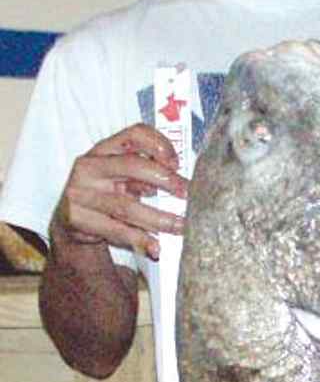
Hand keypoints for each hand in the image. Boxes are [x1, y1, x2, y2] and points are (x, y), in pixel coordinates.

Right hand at [52, 124, 188, 261]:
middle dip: (165, 179)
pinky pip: (114, 229)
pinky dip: (138, 239)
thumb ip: (144, 175)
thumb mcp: (122, 178)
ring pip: (125, 205)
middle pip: (131, 166)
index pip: (134, 134)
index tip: (177, 163)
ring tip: (180, 226)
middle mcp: (90, 166)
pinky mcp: (77, 218)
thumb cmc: (106, 193)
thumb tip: (179, 185)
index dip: (159, 145)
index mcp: (104, 149)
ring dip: (158, 218)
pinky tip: (155, 247)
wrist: (70, 220)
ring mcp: (80, 192)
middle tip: (187, 194)